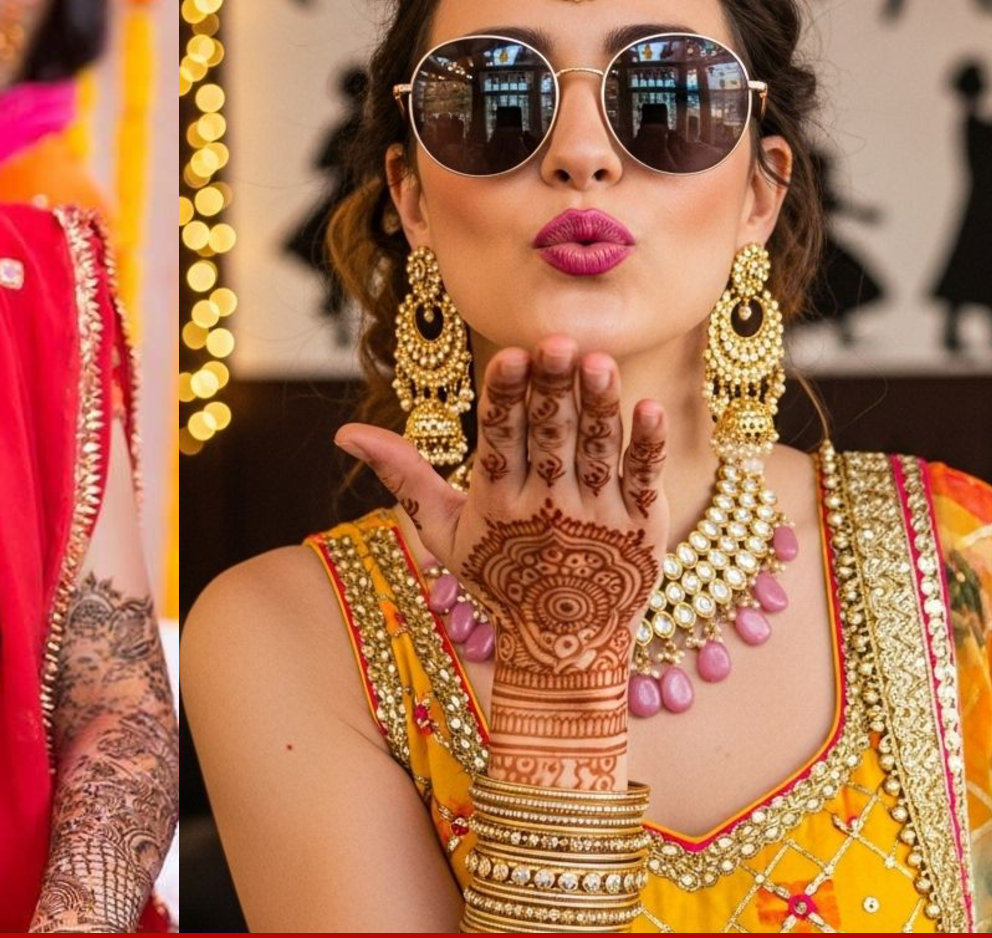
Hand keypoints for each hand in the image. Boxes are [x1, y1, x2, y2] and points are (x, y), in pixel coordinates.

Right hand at [337, 336, 669, 788]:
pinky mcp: (643, 527)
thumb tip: (343, 433)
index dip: (506, 398)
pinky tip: (648, 407)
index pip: (499, 441)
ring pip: (597, 451)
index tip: (511, 356)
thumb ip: (402, 475)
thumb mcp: (442, 532)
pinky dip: (646, 445)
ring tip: (599, 362)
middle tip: (558, 343)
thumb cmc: (498, 578)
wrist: (563, 648)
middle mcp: (546, 508)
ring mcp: (597, 517)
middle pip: (549, 437)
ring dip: (599, 405)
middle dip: (553, 389)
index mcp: (496, 504)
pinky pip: (645, 479)